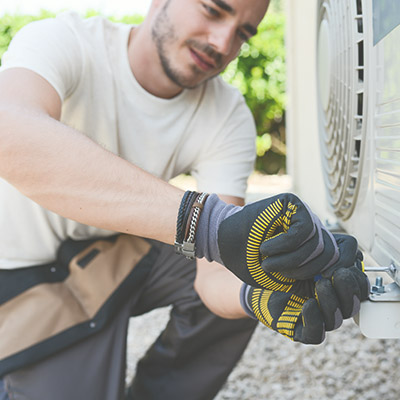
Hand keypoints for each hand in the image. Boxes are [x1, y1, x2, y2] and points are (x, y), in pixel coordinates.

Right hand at [197, 192, 338, 287]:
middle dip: (305, 271)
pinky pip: (302, 231)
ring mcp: (304, 213)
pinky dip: (283, 246)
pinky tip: (266, 248)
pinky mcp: (292, 203)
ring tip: (267, 262)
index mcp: (315, 245)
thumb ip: (311, 277)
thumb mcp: (285, 278)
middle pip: (331, 254)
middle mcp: (313, 228)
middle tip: (277, 272)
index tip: (321, 283)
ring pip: (317, 244)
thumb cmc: (253, 262)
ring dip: (290, 261)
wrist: (225, 243)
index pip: (345, 254)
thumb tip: (337, 277)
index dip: (341, 270)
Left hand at [245, 247, 369, 335]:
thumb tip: (353, 254)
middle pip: (352, 306)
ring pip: (335, 320)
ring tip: (320, 283)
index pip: (360, 289)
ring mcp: (317, 320)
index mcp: (337, 287)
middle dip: (348, 289)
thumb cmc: (286, 264)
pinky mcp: (301, 331)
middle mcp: (331, 306)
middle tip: (339, 273)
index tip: (345, 264)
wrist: (258, 279)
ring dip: (331, 301)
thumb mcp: (309, 252)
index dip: (357, 278)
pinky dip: (315, 319)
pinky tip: (309, 304)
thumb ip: (331, 250)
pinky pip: (316, 334)